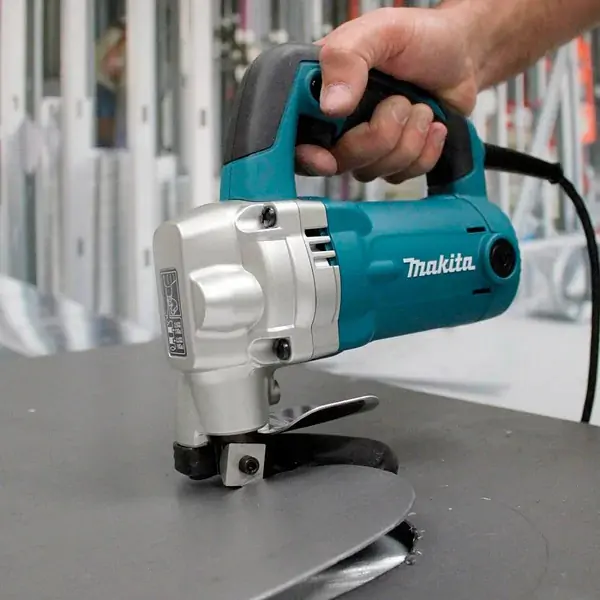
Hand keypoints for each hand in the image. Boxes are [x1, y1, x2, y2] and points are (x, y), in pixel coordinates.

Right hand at [295, 6, 477, 184]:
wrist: (461, 56)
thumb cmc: (420, 38)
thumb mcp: (379, 31)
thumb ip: (347, 58)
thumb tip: (330, 104)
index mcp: (321, 93)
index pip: (295, 137)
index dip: (307, 154)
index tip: (326, 155)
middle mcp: (338, 125)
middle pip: (339, 162)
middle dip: (376, 137)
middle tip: (398, 103)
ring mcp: (365, 146)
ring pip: (373, 172)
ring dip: (406, 139)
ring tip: (418, 106)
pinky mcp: (392, 160)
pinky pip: (401, 176)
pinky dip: (423, 151)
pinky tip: (428, 125)